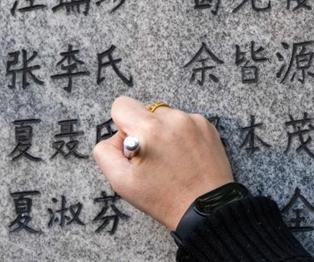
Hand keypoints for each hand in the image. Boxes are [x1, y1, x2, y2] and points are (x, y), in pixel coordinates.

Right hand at [93, 96, 233, 230]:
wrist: (206, 207)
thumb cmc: (163, 198)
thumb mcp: (121, 182)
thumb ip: (106, 152)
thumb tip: (116, 136)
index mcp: (150, 130)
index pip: (122, 105)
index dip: (122, 127)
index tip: (132, 147)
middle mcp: (173, 119)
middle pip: (145, 112)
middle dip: (144, 131)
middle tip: (153, 159)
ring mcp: (194, 121)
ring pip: (166, 117)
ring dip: (164, 133)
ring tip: (172, 160)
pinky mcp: (208, 126)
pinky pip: (185, 122)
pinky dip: (182, 136)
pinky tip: (186, 157)